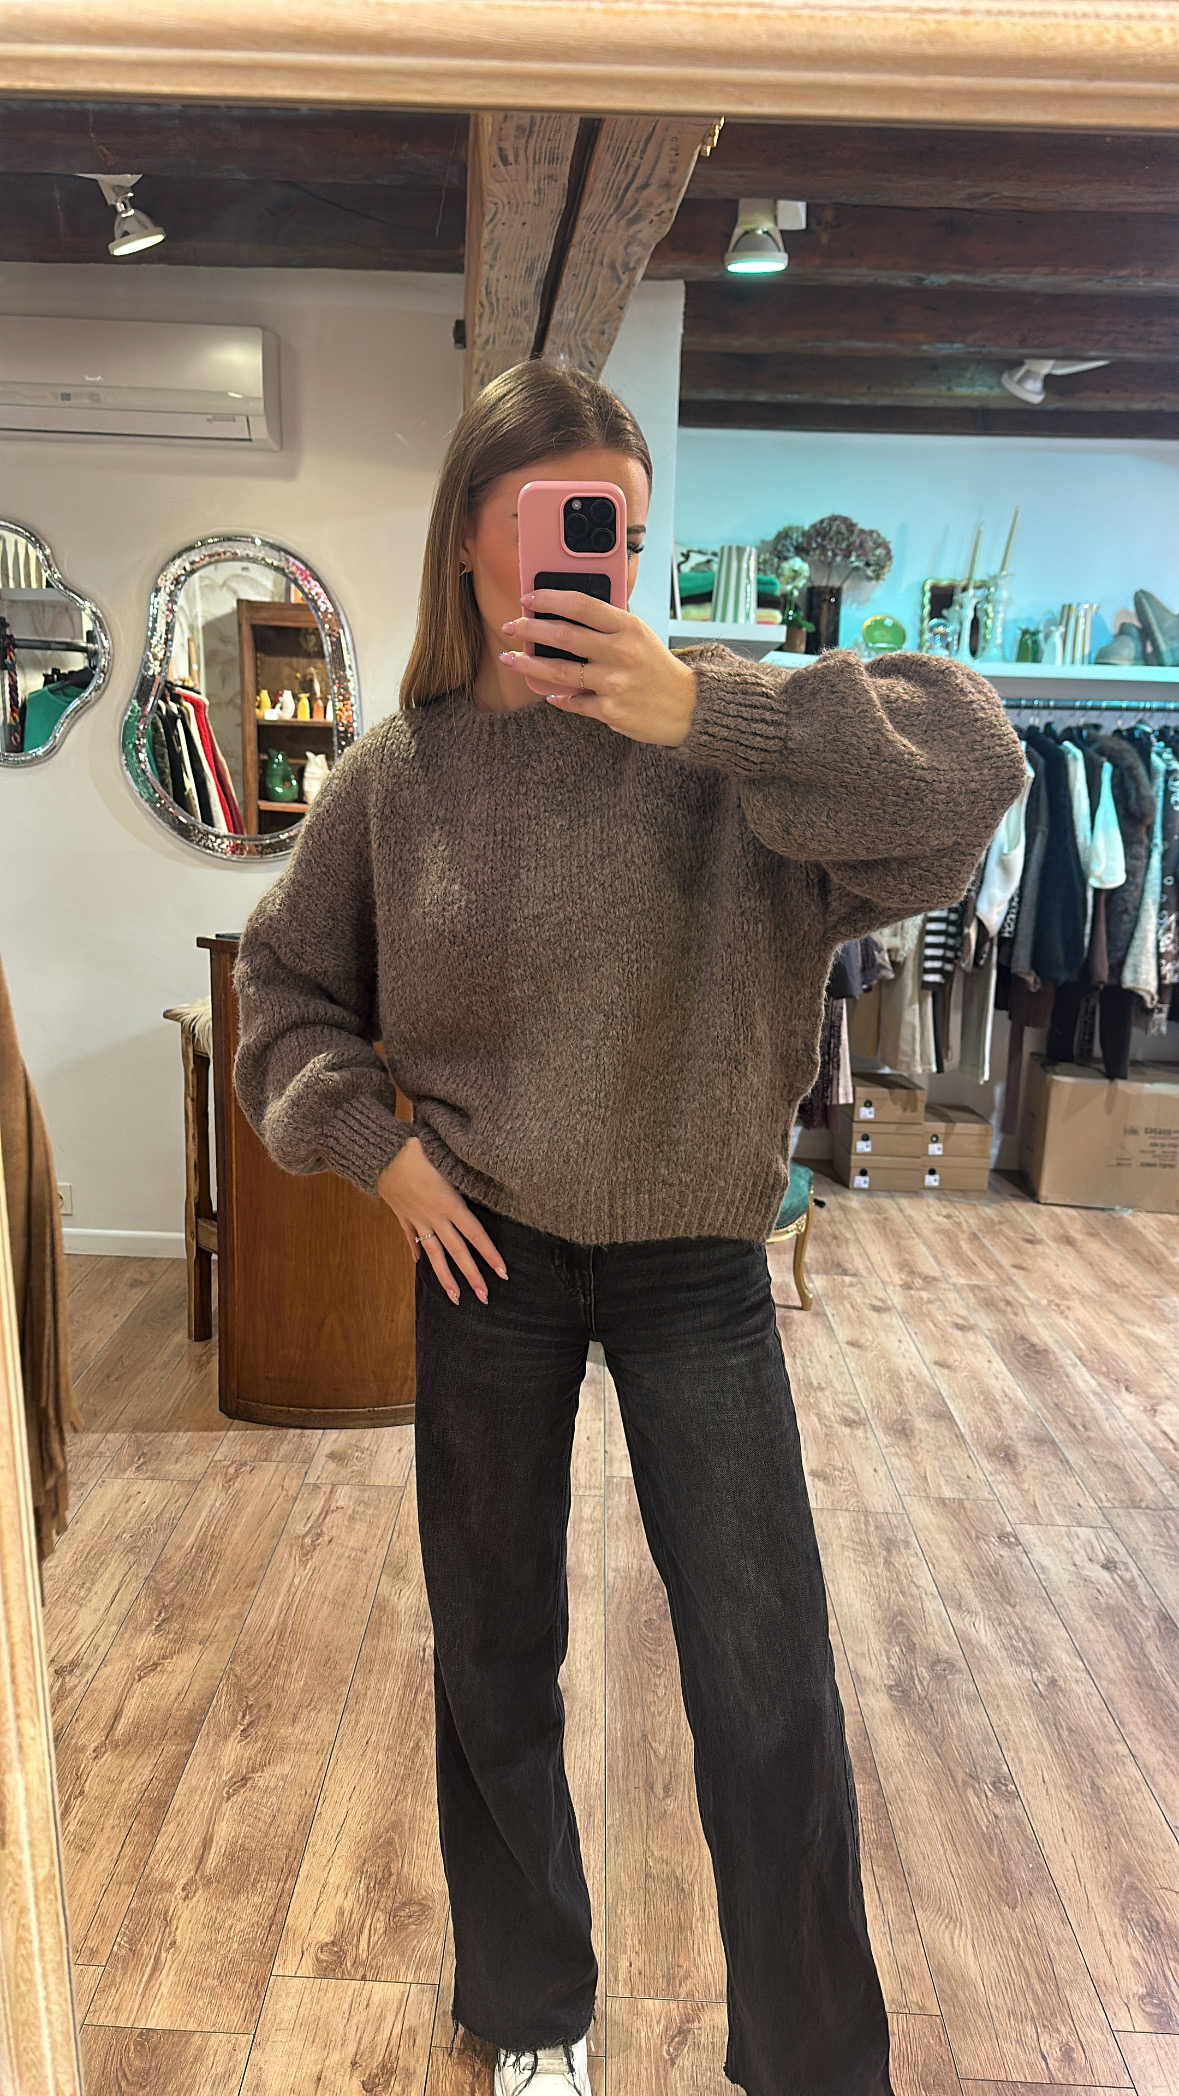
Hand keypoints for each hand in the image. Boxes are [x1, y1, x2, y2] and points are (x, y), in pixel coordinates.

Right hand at [376, 1137, 507, 1304]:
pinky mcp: (402, 1214)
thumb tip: (484, 1178)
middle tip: (484, 1297)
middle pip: (457, 1251)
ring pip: (434, 1253)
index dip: (489, 1254)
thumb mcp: (448, 1161)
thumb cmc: (418, 1149)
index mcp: (450, 1204)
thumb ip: (466, 1175)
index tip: (502, 1273)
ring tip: (454, 1297)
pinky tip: (419, 1262)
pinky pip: (411, 1236)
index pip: (475, 1234)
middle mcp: (435, 1217)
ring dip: (445, 1276)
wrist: (381, 1152)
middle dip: (472, 1275)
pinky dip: (416, 1249)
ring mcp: (417, 1218)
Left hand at [499, 590, 698, 745]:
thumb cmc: (657, 667)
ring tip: (510, 658)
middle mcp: (621, 653)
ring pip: (559, 671)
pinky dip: (558, 697)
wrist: (687, 707)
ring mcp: (614, 684)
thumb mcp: (640, 635)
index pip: (581, 605)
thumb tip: (563, 614)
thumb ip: (607, 624)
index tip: (528, 597)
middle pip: (563, 636)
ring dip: (528, 663)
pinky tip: (549, 693)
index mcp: (629, 627)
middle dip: (530, 629)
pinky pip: (573, 701)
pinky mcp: (610, 711)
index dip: (549, 598)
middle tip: (510, 626)